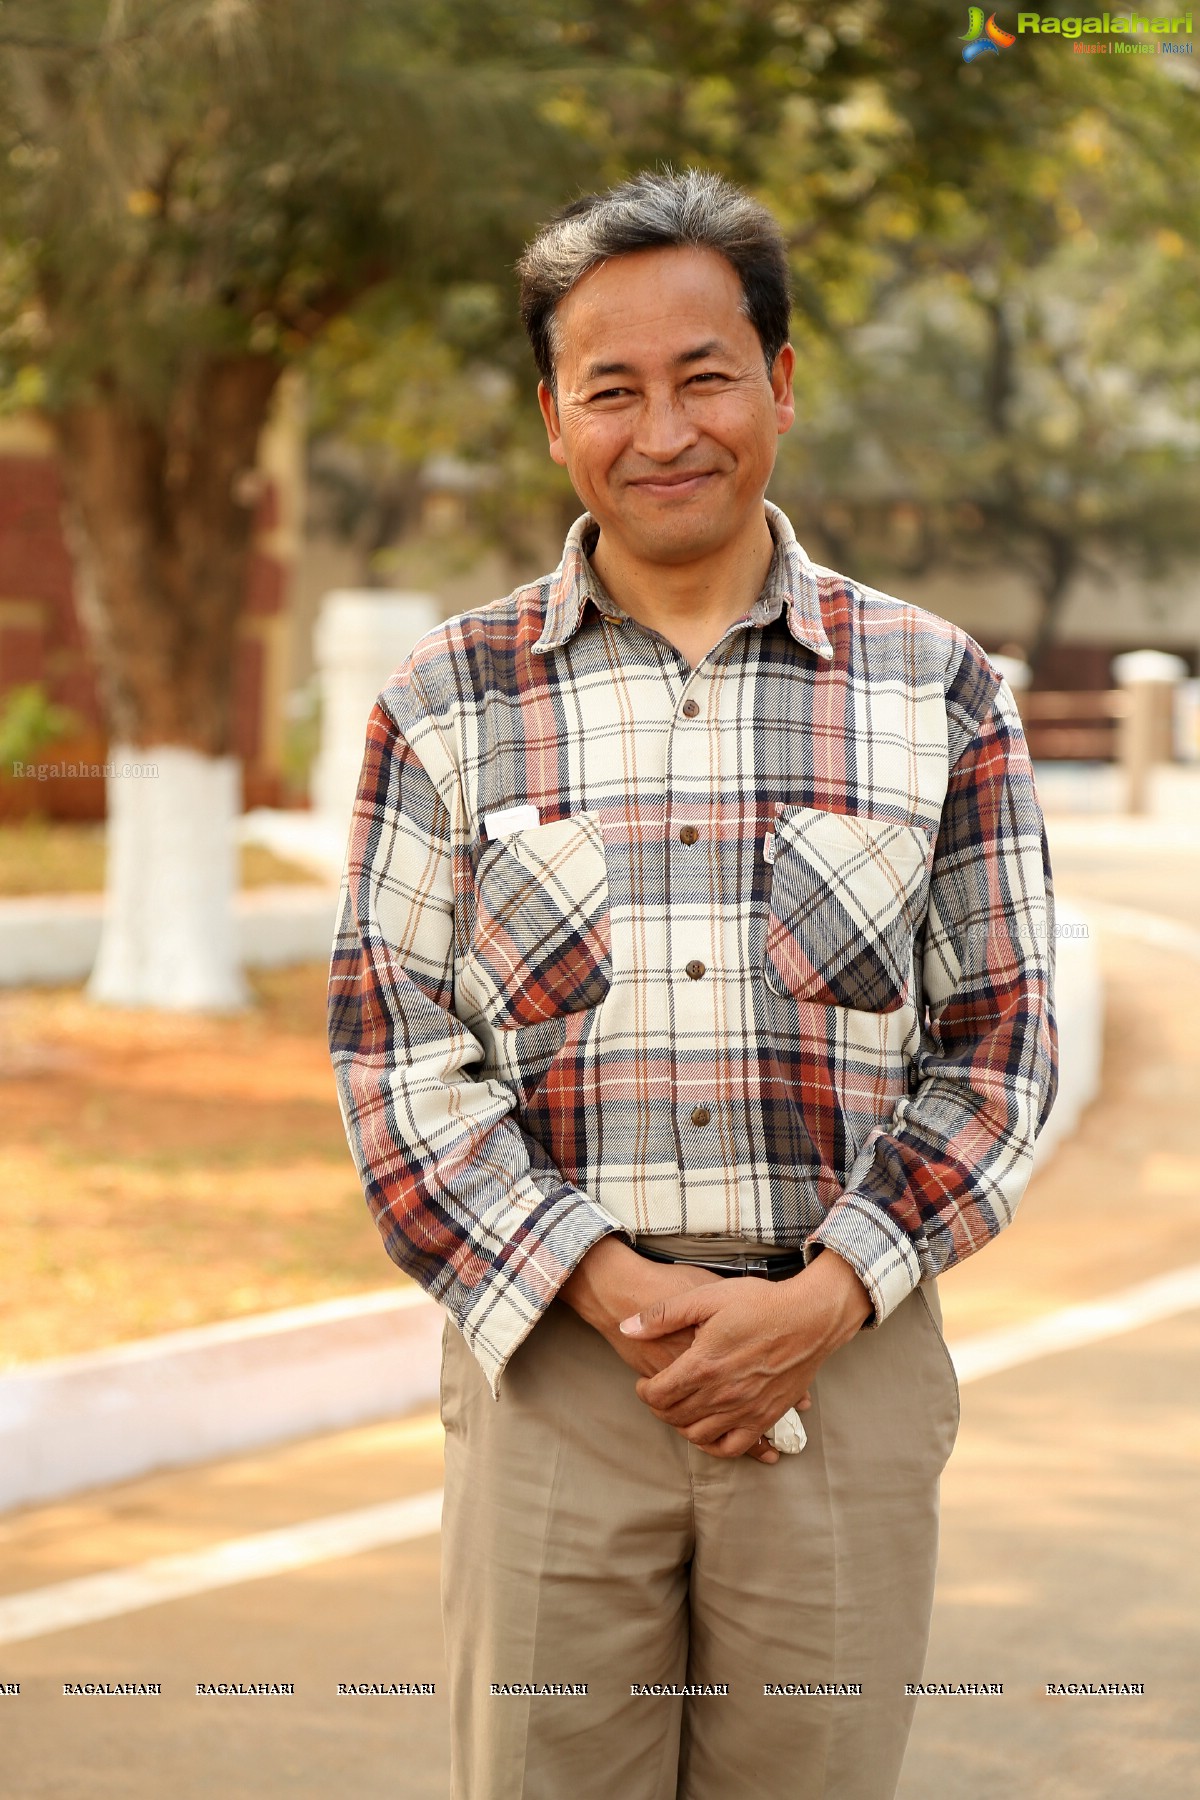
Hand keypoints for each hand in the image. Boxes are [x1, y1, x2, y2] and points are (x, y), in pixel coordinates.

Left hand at [559, 1238, 780, 1463]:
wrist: (811, 1317)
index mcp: (703, 1365)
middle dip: (659, 1408)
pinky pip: (732, 1447)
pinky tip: (709, 1431)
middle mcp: (722, 1394)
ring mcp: (745, 1410)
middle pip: (674, 1417)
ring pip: (699, 1436)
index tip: (645, 1382)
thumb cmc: (759, 1303)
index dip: (644, 1391)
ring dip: (682, 1425)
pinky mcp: (766, 1417)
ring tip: (682, 1408)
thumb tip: (626, 1326)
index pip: (657, 1395)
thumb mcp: (706, 1296)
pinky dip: (714, 1446)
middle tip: (660, 1394)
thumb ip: (663, 1314)